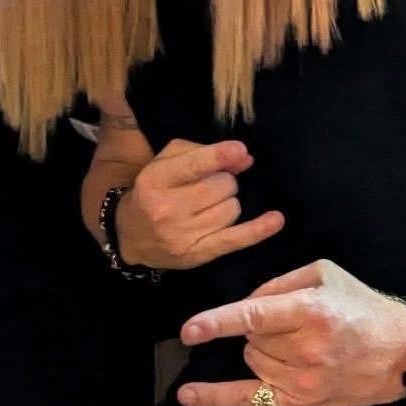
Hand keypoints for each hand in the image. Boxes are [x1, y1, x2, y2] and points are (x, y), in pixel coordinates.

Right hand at [117, 138, 283, 270]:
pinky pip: (236, 239)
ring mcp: (182, 235)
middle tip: (210, 186)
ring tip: (209, 204)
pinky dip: (258, 229)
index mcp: (155, 180)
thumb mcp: (166, 162)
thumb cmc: (153, 191)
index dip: (220, 156)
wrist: (130, 235)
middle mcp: (167, 209)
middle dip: (224, 181)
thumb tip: (243, 158)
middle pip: (221, 186)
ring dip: (228, 202)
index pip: (193, 166)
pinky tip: (276, 219)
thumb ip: (202, 152)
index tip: (240, 150)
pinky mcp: (198, 254)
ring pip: (231, 209)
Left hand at [176, 259, 405, 405]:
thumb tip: (245, 306)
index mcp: (312, 312)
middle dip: (260, 326)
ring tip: (296, 345)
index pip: (254, 316)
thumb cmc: (363, 307)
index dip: (218, 322)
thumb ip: (279, 285)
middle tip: (292, 323)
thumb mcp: (325, 275)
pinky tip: (188, 396)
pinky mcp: (301, 404)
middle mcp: (306, 350)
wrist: (402, 351)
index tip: (190, 330)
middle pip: (251, 337)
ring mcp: (302, 382)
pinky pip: (250, 401)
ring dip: (261, 349)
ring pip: (252, 360)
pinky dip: (216, 398)